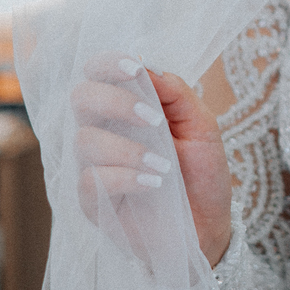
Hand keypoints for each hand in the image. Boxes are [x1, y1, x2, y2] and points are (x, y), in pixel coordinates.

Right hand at [72, 55, 232, 268]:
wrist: (208, 225)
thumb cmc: (202, 172)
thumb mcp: (202, 127)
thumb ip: (176, 94)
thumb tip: (147, 66)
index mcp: (127, 108)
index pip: (98, 74)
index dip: (107, 64)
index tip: (133, 69)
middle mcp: (105, 130)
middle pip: (81, 98)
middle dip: (115, 101)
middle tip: (151, 118)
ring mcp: (95, 165)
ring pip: (84, 140)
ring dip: (128, 148)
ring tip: (164, 166)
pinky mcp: (93, 200)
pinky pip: (90, 179)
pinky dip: (125, 178)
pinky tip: (154, 184)